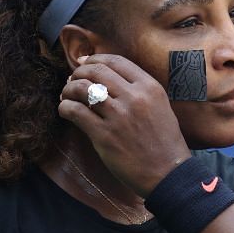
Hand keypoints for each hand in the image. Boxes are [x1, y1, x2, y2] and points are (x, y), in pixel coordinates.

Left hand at [58, 54, 190, 195]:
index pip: (116, 61)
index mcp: (150, 88)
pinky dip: (65, 108)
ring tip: (67, 96)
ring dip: (68, 89)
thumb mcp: (160, 107)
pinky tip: (66, 111)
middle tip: (73, 81)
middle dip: (78, 73)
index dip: (95, 59)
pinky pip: (75, 111)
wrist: (168, 173)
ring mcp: (119, 116)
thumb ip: (139, 91)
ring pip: (82, 88)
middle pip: (95, 71)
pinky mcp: (104, 135)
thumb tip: (107, 77)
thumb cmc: (164, 142)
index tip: (85, 63)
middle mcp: (135, 97)